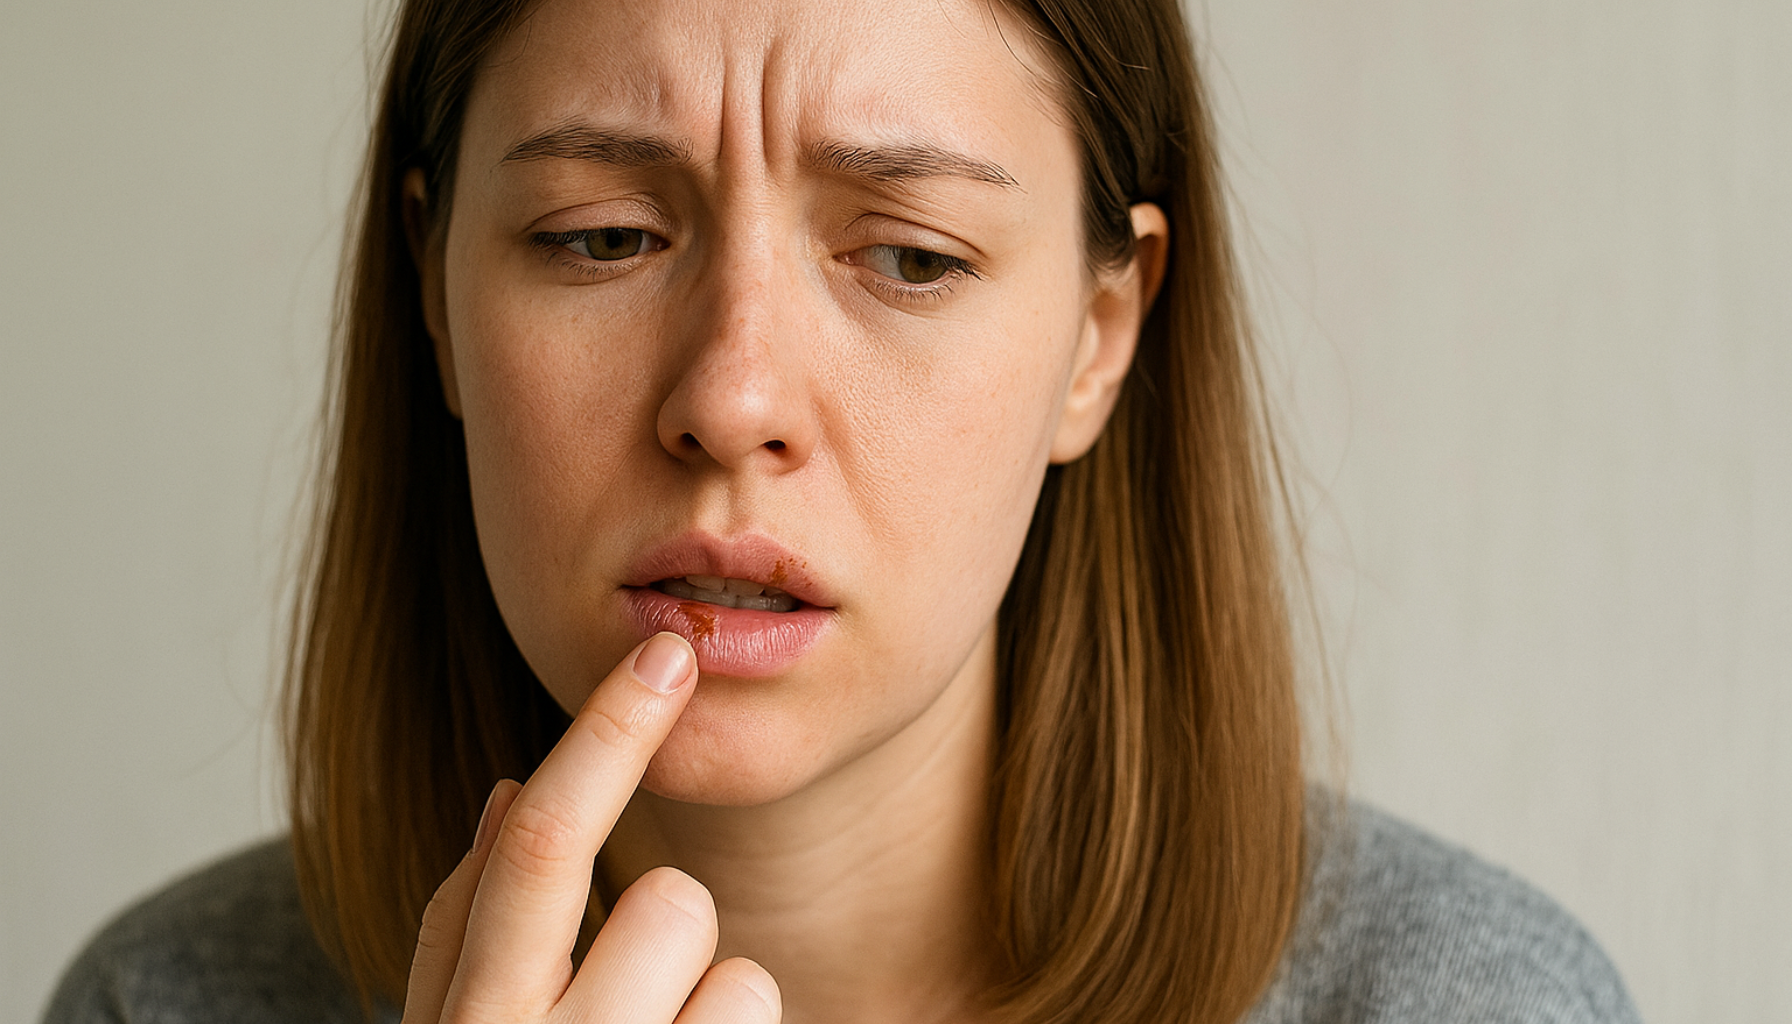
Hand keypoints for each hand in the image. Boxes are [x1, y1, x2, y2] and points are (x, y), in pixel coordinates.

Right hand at [401, 632, 781, 1023]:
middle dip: (676, 899)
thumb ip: (462, 926)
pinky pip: (752, 999)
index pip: (540, 846)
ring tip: (647, 1023)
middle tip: (651, 902)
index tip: (667, 656)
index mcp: (469, 1023)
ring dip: (694, 972)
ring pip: (725, 955)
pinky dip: (725, 1018)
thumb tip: (511, 791)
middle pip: (669, 902)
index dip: (608, 737)